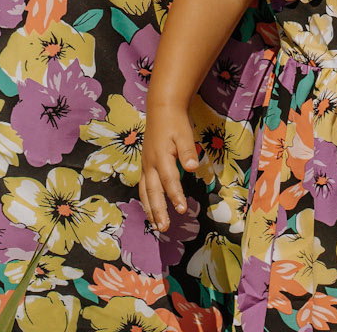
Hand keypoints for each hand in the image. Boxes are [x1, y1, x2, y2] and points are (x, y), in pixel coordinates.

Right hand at [140, 95, 199, 233]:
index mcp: (161, 156)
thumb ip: (188, 152)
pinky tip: (150, 210)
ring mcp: (146, 165)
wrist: (162, 109)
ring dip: (150, 209)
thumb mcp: (184, 133)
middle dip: (158, 211)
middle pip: (153, 191)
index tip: (182, 210)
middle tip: (164, 228)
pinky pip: (144, 186)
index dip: (176, 196)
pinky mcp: (145, 165)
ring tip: (155, 225)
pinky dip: (146, 200)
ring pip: (145, 191)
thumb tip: (193, 168)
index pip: (169, 180)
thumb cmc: (175, 122)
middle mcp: (150, 164)